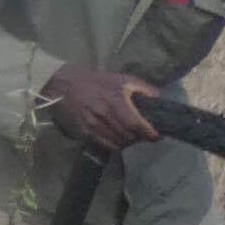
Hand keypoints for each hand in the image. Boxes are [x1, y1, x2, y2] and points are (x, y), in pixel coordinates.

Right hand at [38, 63, 160, 156]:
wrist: (64, 85)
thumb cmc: (96, 81)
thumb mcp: (121, 79)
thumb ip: (143, 88)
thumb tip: (160, 98)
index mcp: (115, 102)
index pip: (136, 124)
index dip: (149, 133)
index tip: (156, 136)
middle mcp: (104, 117)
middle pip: (128, 136)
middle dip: (140, 138)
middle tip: (145, 135)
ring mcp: (93, 126)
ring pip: (118, 143)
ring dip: (129, 142)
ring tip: (132, 136)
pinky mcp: (84, 133)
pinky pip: (106, 145)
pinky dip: (116, 144)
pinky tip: (118, 138)